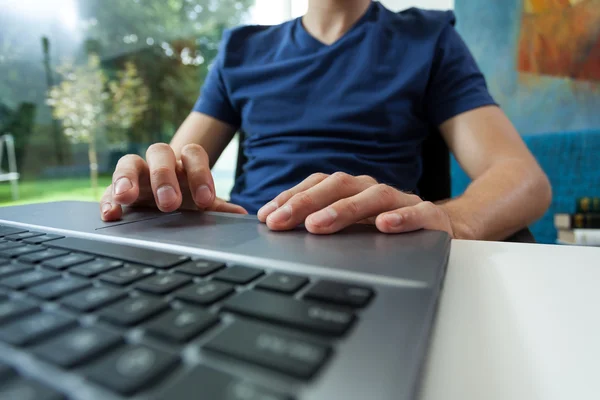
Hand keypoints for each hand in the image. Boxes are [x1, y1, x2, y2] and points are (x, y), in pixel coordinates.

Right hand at [100, 143, 246, 220]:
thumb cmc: (186, 198)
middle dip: (164, 176)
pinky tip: (111, 213)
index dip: (200, 174)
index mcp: (184, 162)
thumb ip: (220, 207)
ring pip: (128, 163)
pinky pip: (107, 190)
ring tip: (126, 197)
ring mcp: (135, 174)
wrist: (161, 202)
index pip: (193, 154)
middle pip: (160, 152)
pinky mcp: (115, 190)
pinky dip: (108, 200)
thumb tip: (242, 214)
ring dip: (127, 179)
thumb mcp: (201, 203)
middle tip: (169, 203)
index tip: (206, 201)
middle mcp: (159, 163)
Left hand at [257, 172, 454, 235]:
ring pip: (374, 196)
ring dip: (344, 209)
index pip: (319, 185)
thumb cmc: (386, 231)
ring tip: (318, 224)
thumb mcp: (351, 228)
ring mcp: (402, 202)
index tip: (266, 215)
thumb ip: (322, 225)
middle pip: (339, 186)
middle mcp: (374, 191)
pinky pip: (419, 213)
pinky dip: (402, 218)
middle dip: (306, 202)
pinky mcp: (430, 217)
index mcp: (353, 191)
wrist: (440, 230)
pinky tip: (384, 226)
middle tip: (280, 222)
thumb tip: (280, 230)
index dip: (291, 197)